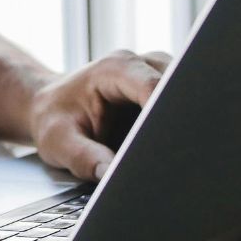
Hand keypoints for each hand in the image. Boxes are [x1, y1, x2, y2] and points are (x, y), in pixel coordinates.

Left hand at [27, 48, 173, 180]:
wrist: (52, 107)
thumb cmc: (54, 120)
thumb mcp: (58, 141)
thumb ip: (84, 157)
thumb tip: (113, 175)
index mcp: (115, 69)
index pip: (155, 86)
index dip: (168, 114)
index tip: (171, 143)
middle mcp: (143, 64)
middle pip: (180, 88)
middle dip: (181, 121)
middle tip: (177, 157)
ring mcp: (159, 74)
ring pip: (188, 97)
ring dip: (184, 125)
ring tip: (174, 156)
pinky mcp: (167, 91)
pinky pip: (183, 106)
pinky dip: (180, 128)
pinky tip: (173, 150)